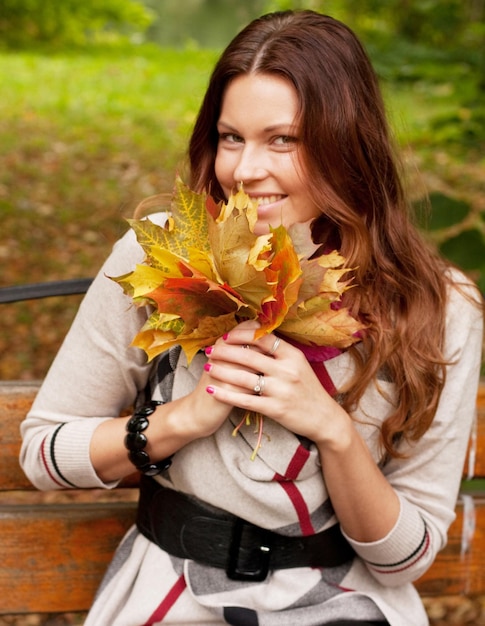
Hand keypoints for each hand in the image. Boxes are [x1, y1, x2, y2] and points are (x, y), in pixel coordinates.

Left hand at [203, 321, 349, 444]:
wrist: (325, 418)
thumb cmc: (308, 388)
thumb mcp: (299, 364)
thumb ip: (279, 351)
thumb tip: (255, 334)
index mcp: (292, 355)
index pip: (262, 338)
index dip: (241, 335)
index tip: (226, 336)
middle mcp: (287, 370)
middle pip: (249, 356)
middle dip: (225, 351)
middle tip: (210, 349)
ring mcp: (281, 390)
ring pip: (244, 377)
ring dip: (221, 371)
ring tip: (207, 366)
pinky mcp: (276, 409)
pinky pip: (245, 400)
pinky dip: (226, 394)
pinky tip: (212, 390)